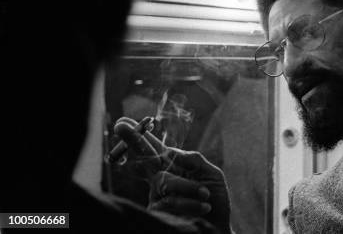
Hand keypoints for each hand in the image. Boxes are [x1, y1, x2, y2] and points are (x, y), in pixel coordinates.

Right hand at [114, 117, 231, 233]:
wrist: (218, 229)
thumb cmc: (214, 201)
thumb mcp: (211, 175)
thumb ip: (194, 160)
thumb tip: (170, 151)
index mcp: (174, 166)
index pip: (155, 149)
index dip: (140, 136)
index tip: (123, 122)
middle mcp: (161, 179)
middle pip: (144, 158)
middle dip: (133, 140)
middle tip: (121, 126)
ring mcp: (157, 196)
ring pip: (164, 181)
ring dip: (188, 187)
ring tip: (206, 195)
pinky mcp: (158, 213)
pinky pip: (170, 201)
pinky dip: (191, 203)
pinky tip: (204, 207)